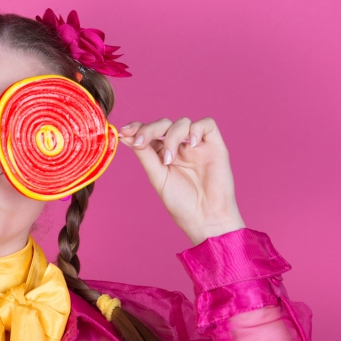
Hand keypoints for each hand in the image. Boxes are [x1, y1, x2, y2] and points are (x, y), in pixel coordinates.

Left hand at [118, 117, 245, 245]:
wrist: (205, 217)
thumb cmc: (181, 203)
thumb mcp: (157, 177)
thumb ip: (145, 154)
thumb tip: (125, 136)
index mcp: (163, 154)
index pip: (150, 132)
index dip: (138, 128)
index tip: (125, 131)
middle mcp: (180, 147)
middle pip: (164, 124)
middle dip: (150, 129)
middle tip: (141, 143)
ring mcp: (197, 145)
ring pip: (182, 122)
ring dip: (171, 136)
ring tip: (170, 158)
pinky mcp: (215, 145)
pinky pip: (207, 124)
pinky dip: (196, 129)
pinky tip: (191, 145)